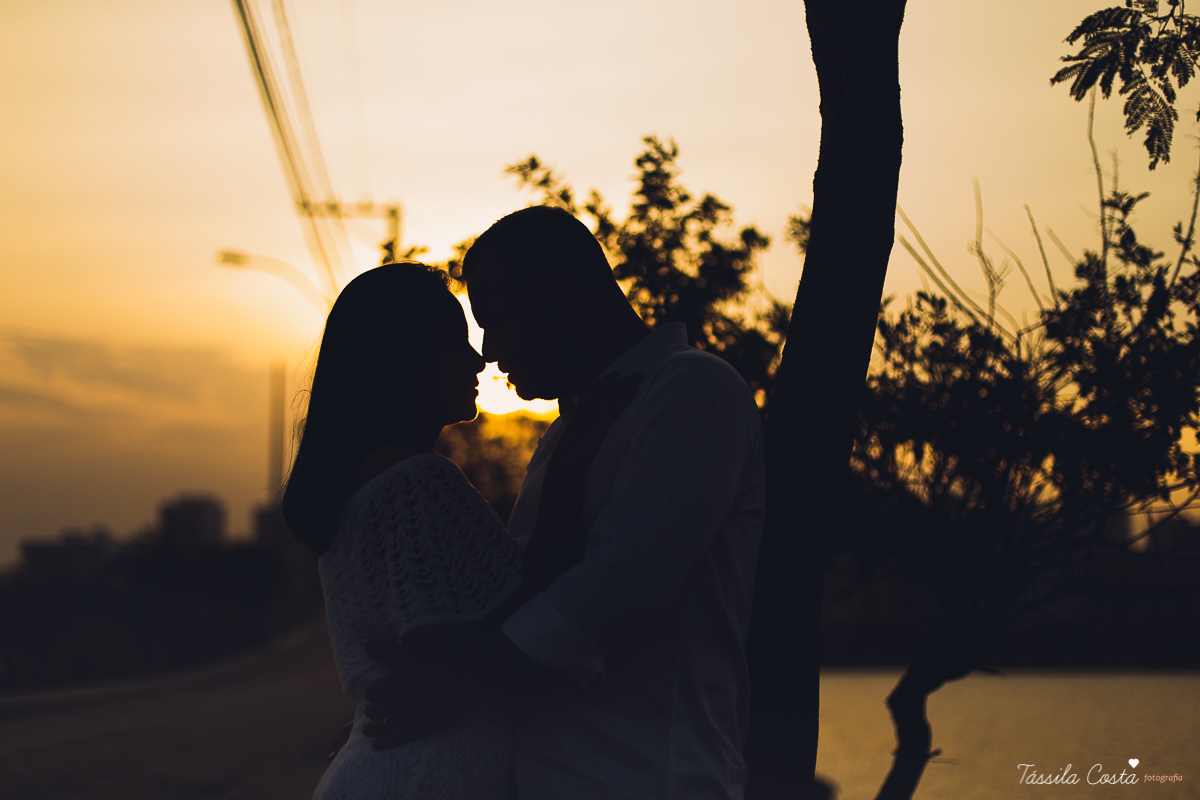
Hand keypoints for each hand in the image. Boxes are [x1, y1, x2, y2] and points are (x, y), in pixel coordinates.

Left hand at [361, 621, 511, 750]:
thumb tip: (368, 644)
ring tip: (369, 729)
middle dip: (373, 710)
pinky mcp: (414, 731)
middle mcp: (393, 702)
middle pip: (372, 710)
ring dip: (370, 728)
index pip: (370, 693)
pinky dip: (380, 743)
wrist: (460, 679)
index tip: (379, 694)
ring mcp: (403, 718)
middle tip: (376, 711)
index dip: (374, 693)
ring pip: (376, 727)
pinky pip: (390, 741)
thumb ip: (387, 651)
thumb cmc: (435, 663)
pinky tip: (377, 744)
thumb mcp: (409, 653)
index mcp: (390, 683)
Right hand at [548, 371, 642, 477]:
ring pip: (611, 397)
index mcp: (575, 414)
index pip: (591, 393)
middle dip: (620, 381)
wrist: (563, 466)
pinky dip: (624, 398)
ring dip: (626, 385)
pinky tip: (634, 392)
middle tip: (635, 373)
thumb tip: (562, 433)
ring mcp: (590, 418)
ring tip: (639, 377)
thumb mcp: (566, 440)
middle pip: (605, 392)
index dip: (604, 382)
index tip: (614, 374)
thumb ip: (572, 430)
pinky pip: (614, 409)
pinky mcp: (598, 426)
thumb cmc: (565, 459)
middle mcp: (583, 412)